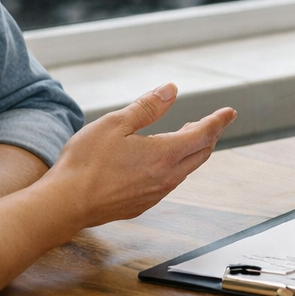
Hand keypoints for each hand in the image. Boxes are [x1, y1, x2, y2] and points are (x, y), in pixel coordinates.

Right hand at [48, 84, 233, 227]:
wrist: (64, 206)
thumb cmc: (85, 163)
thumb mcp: (115, 124)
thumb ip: (147, 107)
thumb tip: (171, 90)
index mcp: (164, 154)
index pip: (203, 134)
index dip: (218, 121)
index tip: (230, 112)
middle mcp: (166, 177)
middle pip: (200, 154)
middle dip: (208, 135)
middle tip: (210, 123)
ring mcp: (155, 194)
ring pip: (185, 170)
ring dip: (191, 152)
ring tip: (185, 137)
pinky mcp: (141, 205)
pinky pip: (168, 183)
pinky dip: (174, 167)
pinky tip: (160, 162)